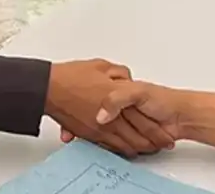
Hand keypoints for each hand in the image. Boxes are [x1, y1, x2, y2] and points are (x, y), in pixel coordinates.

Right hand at [46, 60, 173, 156]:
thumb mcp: (101, 65)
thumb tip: (127, 79)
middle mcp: (110, 118)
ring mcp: (99, 129)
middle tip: (161, 144)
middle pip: (137, 137)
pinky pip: (108, 147)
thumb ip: (120, 73)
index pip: (144, 120)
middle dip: (152, 143)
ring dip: (137, 149)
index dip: (157, 129)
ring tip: (146, 149)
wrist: (49, 89)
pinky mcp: (88, 134)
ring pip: (124, 145)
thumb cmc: (71, 77)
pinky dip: (119, 149)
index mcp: (117, 99)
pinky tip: (124, 148)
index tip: (166, 131)